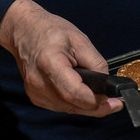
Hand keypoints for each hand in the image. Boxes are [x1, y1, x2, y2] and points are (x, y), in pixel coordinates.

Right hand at [0, 0, 120, 117]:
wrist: (25, 31)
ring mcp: (35, 91)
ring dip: (85, 106)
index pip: (74, 93)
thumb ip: (96, 64)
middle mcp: (39, 82)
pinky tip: (81, 93)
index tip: (114, 101)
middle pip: (72, 105)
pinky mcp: (35, 96)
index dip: (96, 100)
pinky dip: (73, 103)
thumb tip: (106, 84)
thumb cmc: (51, 31)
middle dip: (96, 107)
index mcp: (49, 63)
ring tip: (99, 95)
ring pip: (68, 109)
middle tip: (114, 103)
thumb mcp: (81, 40)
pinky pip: (60, 106)